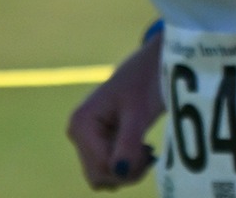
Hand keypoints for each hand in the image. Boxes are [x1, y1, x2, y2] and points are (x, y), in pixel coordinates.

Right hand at [68, 38, 162, 189]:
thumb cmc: (149, 80)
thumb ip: (128, 143)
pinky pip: (109, 164)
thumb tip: (119, 173)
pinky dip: (127, 162)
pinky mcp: (99, 138)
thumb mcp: (141, 112)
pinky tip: (142, 147)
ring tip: (147, 149)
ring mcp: (87, 136)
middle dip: (125, 172)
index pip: (99, 167)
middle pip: (98, 174)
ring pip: (103, 172)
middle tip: (150, 155)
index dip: (126, 170)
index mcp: (82, 123)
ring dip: (127, 169)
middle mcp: (78, 131)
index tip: (151, 156)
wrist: (156, 61)